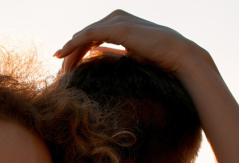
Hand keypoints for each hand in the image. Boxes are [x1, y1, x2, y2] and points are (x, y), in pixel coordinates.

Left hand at [54, 10, 210, 77]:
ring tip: (60, 67)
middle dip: (71, 52)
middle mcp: (117, 18)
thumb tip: (96, 53)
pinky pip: (87, 36)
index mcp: (121, 23)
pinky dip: (72, 45)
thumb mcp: (131, 55)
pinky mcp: (117, 28)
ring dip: (69, 51)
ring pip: (84, 35)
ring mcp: (117, 21)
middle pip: (85, 35)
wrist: (178, 56)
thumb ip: (113, 52)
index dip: (77, 49)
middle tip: (60, 69)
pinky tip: (61, 55)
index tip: (65, 63)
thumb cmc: (159, 58)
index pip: (92, 35)